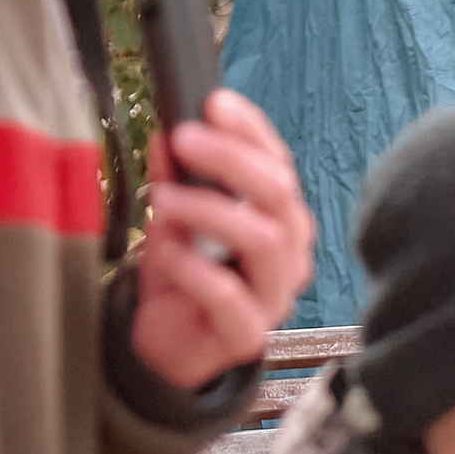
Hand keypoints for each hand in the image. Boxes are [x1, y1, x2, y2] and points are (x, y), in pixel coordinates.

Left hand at [132, 89, 316, 389]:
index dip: (251, 130)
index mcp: (281, 220)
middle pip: (280, 194)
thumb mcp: (173, 219)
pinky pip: (232, 296)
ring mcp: (274, 296)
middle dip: (231, 159)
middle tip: (184, 138)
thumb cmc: (183, 281)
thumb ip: (176, 178)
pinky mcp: (248, 335)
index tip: (214, 103)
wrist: (170, 350)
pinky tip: (166, 255)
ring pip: (266, 239)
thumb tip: (167, 131)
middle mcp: (290, 255)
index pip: (279, 164)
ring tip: (164, 198)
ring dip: (210, 210)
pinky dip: (196, 269)